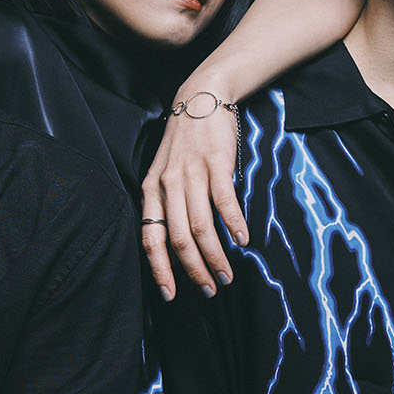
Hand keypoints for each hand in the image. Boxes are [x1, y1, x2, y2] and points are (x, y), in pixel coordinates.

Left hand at [141, 97, 245, 300]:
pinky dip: (234, 224)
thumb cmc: (184, 143)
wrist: (200, 98)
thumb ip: (167, 206)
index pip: (150, 238)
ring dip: (215, 256)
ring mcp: (192, 174)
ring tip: (227, 275)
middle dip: (194, 269)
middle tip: (210, 289)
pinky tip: (242, 240)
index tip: (171, 295)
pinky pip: (224, 202)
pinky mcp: (216, 163)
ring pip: (200, 226)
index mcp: (152, 191)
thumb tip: (178, 248)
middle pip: (178, 238)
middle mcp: (168, 185)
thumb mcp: (165, 173)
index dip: (160, 270)